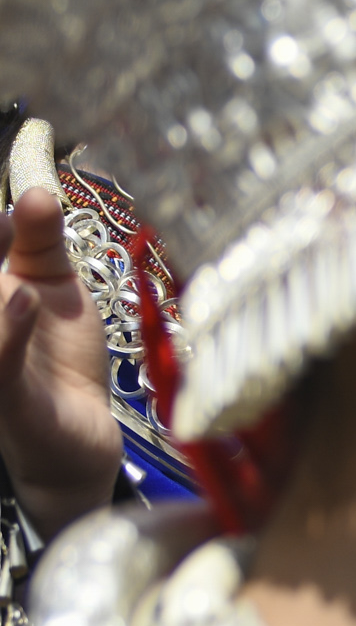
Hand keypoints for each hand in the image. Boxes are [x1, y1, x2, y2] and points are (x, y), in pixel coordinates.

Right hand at [0, 185, 120, 539]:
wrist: (79, 433)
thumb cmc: (56, 356)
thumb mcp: (53, 284)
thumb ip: (40, 238)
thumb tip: (35, 192)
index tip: (13, 213)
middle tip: (8, 226)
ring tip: (22, 273)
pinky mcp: (3, 398)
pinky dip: (7, 329)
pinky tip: (26, 297)